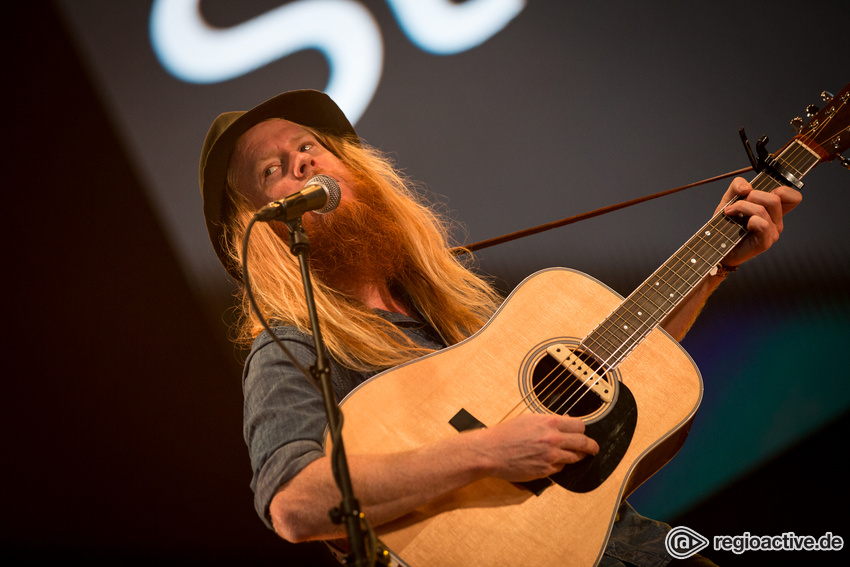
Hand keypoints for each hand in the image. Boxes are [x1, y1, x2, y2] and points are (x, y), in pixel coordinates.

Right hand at [476, 413, 598, 481]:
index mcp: (550, 422)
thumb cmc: (505, 434)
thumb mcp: (528, 419)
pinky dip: (559, 466)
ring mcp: (551, 456)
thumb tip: (564, 421)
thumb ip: (547, 420)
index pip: (579, 426)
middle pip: (584, 442)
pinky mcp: (545, 471)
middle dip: (591, 446)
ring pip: (575, 457)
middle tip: (593, 449)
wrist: (491, 452)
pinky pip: (561, 469)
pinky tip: (552, 462)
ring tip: (577, 456)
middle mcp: (554, 439)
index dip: (582, 430)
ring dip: (577, 456)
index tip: (584, 433)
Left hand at [715, 177, 801, 266]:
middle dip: (752, 195)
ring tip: (730, 212)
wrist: (717, 246)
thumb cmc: (726, 224)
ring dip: (742, 206)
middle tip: (737, 203)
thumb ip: (737, 186)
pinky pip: (762, 224)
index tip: (759, 193)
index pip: (793, 197)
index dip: (781, 189)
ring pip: (763, 209)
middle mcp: (776, 221)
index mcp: (773, 210)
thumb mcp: (729, 199)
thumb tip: (747, 187)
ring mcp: (772, 232)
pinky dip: (748, 219)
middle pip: (776, 198)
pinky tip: (740, 225)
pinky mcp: (765, 242)